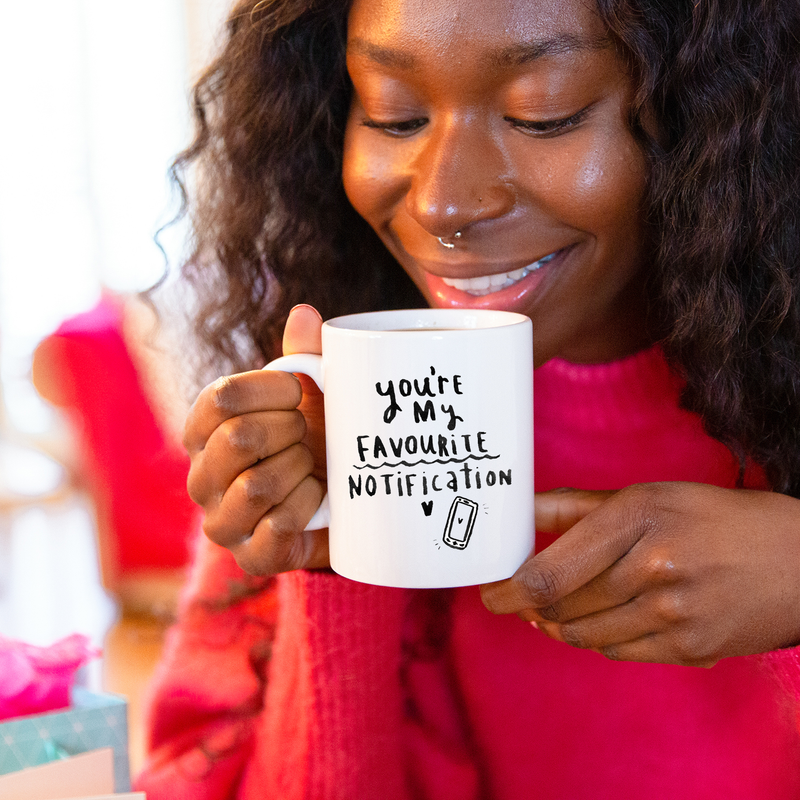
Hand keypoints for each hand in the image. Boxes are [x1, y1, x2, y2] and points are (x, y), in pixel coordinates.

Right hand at [183, 304, 328, 574]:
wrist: (337, 504)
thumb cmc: (314, 440)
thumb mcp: (312, 397)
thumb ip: (305, 356)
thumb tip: (305, 312)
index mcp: (204, 430)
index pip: (221, 398)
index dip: (272, 390)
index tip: (301, 392)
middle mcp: (201, 477)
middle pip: (239, 437)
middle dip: (290, 430)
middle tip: (308, 433)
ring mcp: (221, 521)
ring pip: (257, 485)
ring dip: (300, 469)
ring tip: (312, 466)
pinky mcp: (250, 558)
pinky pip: (276, 529)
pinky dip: (307, 508)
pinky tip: (317, 499)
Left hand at [481, 483, 799, 665]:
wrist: (799, 561)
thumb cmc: (715, 518)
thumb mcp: (647, 495)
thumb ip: (576, 507)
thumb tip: (521, 511)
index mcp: (636, 518)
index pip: (549, 572)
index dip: (507, 590)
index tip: (488, 593)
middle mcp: (653, 568)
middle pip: (561, 607)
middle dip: (529, 605)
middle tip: (517, 597)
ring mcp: (674, 615)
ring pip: (585, 635)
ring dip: (559, 624)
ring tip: (554, 609)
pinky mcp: (691, 650)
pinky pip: (619, 653)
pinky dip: (596, 639)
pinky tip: (597, 621)